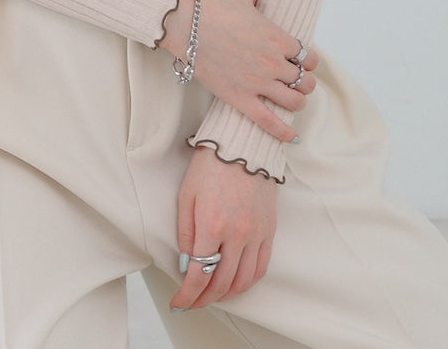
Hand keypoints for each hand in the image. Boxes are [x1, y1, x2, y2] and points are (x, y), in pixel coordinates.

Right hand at [160, 0, 318, 142]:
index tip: (302, 61)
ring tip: (292, 99)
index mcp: (278, 37)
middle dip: (304, 81)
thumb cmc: (211, 3)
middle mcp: (273, 63)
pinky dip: (283, 132)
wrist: (185, 22)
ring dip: (298, 102)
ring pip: (293, 102)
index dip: (308, 60)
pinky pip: (268, 122)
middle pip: (304, 81)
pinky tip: (292, 137)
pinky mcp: (240, 98)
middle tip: (297, 80)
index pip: (308, 56)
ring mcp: (258, 83)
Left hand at [170, 146, 276, 310]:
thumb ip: (185, 232)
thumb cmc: (210, 165)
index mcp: (212, 225)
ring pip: (244, 281)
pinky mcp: (269, 230)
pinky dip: (248, 281)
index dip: (187, 296)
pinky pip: (261, 267)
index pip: (199, 275)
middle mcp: (237, 234)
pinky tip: (236, 281)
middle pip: (221, 283)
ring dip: (226, 294)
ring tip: (213, 294)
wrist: (242, 143)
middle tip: (193, 302)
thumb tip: (187, 263)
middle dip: (204, 299)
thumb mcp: (187, 195)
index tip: (178, 304)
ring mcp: (256, 233)